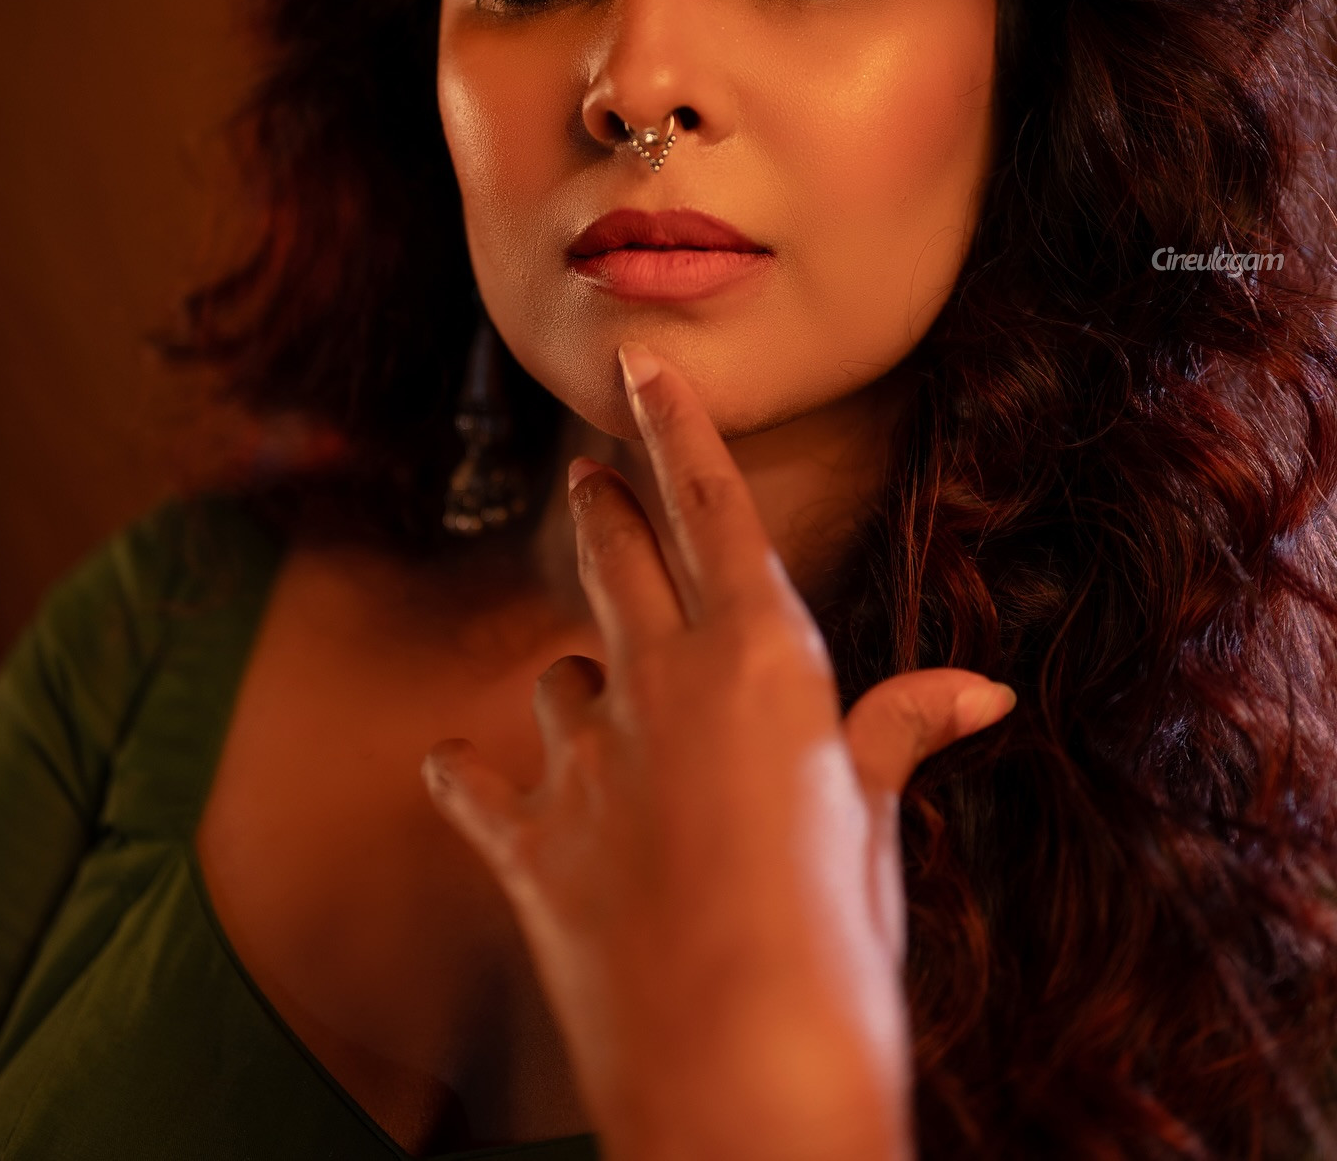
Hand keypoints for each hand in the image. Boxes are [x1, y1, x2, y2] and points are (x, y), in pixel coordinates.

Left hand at [422, 345, 1013, 1160]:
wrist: (741, 1076)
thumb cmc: (839, 944)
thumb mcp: (874, 826)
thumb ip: (895, 736)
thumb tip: (979, 689)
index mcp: (760, 659)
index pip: (710, 506)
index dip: (674, 426)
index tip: (636, 363)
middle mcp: (663, 681)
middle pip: (616, 556)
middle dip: (600, 507)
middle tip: (586, 476)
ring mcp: (585, 757)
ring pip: (559, 674)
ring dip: (575, 682)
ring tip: (594, 707)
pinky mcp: (526, 839)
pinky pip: (476, 782)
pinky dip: (474, 778)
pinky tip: (459, 773)